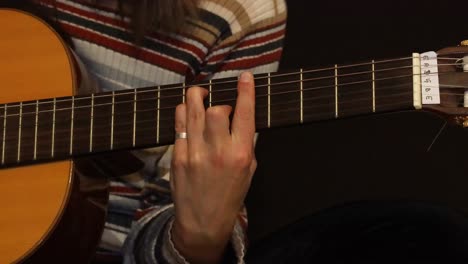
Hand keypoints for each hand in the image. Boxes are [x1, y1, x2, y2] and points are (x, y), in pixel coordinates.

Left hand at [170, 72, 256, 262]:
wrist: (203, 222)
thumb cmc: (229, 195)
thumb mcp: (249, 170)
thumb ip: (246, 142)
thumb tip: (241, 115)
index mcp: (241, 155)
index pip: (245, 114)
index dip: (246, 91)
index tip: (246, 77)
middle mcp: (218, 152)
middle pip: (215, 108)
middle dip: (218, 100)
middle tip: (219, 105)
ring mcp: (194, 153)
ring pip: (191, 109)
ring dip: (197, 97)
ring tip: (200, 97)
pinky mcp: (177, 156)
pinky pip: (178, 122)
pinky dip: (184, 113)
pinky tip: (189, 116)